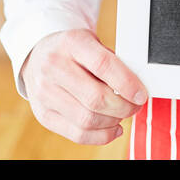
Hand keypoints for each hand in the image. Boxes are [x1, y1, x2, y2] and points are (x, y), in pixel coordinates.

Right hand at [22, 28, 147, 144]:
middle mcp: (53, 67)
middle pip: (95, 98)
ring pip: (87, 120)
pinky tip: (113, 128)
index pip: (103, 65)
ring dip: (113, 122)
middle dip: (124, 107)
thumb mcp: (92, 43)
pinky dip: (102, 136)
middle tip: (135, 106)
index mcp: (70, 42)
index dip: (126, 83)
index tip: (141, 95)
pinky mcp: (43, 114)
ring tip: (122, 114)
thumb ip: (112, 62)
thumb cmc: (72, 51)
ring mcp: (44, 93)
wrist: (38, 57)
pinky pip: (77, 135)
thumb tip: (136, 89)